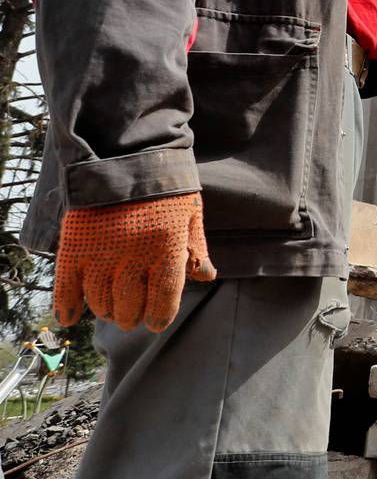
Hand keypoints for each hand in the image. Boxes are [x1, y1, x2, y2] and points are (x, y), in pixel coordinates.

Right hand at [54, 193, 216, 331]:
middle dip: (132, 316)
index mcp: (167, 249)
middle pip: (130, 305)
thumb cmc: (165, 186)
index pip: (164, 297)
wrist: (125, 156)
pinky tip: (69, 318)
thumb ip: (196, 247)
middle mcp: (133, 257)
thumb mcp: (190, 212)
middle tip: (132, 317)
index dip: (160, 315)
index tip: (157, 323)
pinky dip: (66, 305)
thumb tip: (207, 276)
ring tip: (112, 310)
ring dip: (106, 310)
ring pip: (101, 299)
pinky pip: (66, 285)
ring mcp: (101, 253)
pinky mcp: (75, 246)